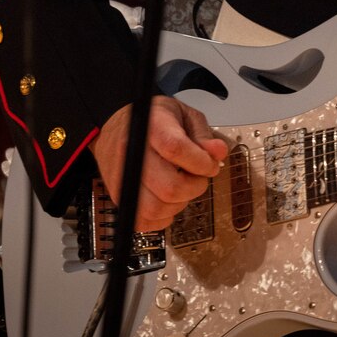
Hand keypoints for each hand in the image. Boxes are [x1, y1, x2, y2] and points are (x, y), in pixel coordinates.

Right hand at [91, 95, 227, 231]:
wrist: (120, 123)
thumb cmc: (154, 120)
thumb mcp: (185, 116)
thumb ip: (203, 135)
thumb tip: (218, 153)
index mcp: (150, 127)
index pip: (175, 149)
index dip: (200, 161)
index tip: (210, 164)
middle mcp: (132, 153)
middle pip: (169, 186)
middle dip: (195, 186)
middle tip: (198, 176)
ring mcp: (122, 178)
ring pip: (157, 208)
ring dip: (179, 203)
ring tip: (182, 186)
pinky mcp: (118, 196)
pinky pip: (144, 221)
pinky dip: (162, 215)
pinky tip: (167, 198)